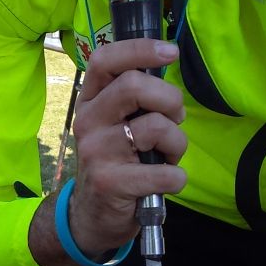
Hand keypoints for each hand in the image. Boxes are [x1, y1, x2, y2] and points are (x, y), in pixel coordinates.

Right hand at [65, 39, 187, 255]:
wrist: (92, 215)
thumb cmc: (116, 161)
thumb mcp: (115, 124)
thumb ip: (134, 98)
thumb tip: (166, 65)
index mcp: (90, 101)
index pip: (105, 60)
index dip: (139, 50)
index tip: (170, 52)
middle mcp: (88, 121)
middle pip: (134, 86)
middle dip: (170, 99)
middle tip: (176, 118)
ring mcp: (96, 151)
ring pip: (156, 127)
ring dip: (177, 144)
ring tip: (167, 157)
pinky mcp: (110, 182)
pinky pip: (164, 172)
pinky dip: (176, 178)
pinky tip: (164, 183)